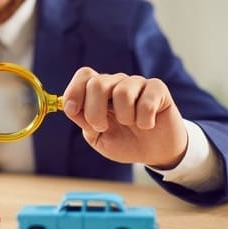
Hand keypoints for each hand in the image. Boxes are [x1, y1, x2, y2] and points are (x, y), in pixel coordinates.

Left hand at [62, 67, 187, 168]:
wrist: (155, 153)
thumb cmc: (124, 142)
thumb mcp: (98, 138)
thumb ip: (84, 122)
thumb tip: (70, 107)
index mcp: (99, 91)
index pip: (84, 76)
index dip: (74, 90)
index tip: (72, 110)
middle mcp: (117, 83)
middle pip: (97, 83)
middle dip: (94, 112)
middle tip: (102, 127)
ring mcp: (137, 84)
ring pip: (122, 92)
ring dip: (123, 117)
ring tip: (130, 125)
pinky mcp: (158, 90)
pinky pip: (146, 102)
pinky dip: (144, 120)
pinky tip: (147, 125)